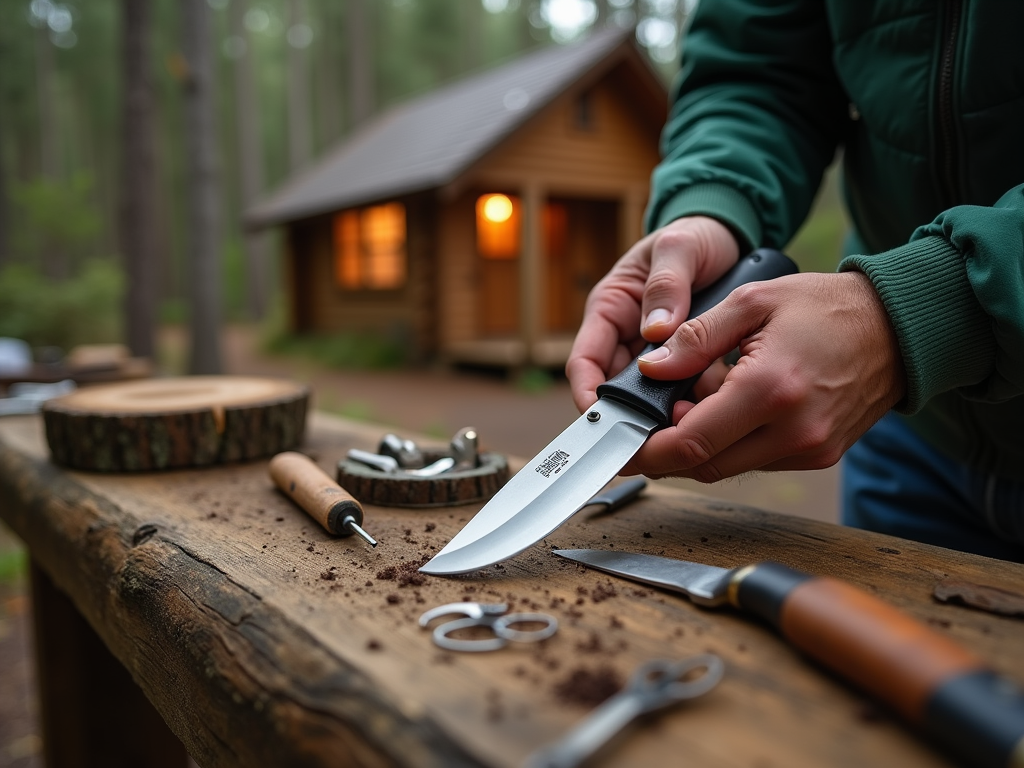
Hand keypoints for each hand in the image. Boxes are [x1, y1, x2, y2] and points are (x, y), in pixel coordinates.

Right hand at [566, 216, 739, 412]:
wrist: (728, 237)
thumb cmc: (695, 235)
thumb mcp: (680, 247)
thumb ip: (667, 284)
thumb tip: (655, 330)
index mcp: (610, 308)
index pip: (584, 362)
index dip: (587, 394)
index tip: (601, 419)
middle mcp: (626, 336)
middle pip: (616, 388)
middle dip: (633, 412)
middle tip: (656, 431)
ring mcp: (654, 352)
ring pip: (651, 395)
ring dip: (669, 407)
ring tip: (694, 413)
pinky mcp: (685, 360)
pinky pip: (685, 389)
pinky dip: (697, 398)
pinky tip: (716, 401)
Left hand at [627, 271, 906, 480]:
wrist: (898, 327)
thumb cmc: (826, 307)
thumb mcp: (752, 302)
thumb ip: (695, 337)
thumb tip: (649, 369)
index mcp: (769, 391)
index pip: (689, 443)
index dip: (644, 452)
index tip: (618, 447)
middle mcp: (792, 432)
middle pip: (703, 466)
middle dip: (664, 451)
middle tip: (643, 424)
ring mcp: (809, 450)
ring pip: (728, 467)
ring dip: (698, 445)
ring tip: (694, 400)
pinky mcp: (819, 455)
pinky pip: (756, 461)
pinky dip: (730, 443)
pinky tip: (727, 408)